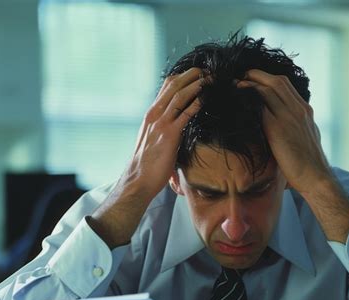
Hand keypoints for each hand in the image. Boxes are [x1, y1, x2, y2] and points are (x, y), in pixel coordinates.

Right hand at [90, 68, 202, 247]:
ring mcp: (160, 123)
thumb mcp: (154, 142)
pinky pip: (185, 113)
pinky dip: (196, 103)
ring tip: (210, 78)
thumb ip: (165, 131)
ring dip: (196, 84)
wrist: (138, 180)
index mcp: (150, 115)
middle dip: (191, 75)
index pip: (166, 88)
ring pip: (179, 95)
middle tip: (206, 70)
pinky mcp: (169, 134)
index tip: (196, 74)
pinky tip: (206, 97)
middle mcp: (154, 115)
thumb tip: (178, 131)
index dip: (182, 78)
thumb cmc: (147, 165)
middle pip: (173, 85)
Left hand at [236, 69, 330, 193]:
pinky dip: (248, 99)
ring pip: (267, 89)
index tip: (253, 80)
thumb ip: (295, 128)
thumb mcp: (306, 139)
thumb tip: (283, 129)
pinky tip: (237, 99)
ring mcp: (289, 117)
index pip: (285, 85)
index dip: (267, 79)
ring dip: (249, 84)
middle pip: (276, 81)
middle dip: (256, 75)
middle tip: (240, 76)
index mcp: (305, 111)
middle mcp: (299, 109)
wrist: (315, 177)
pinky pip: (260, 105)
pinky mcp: (278, 128)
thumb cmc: (309, 165)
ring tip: (234, 85)